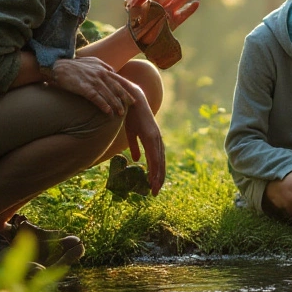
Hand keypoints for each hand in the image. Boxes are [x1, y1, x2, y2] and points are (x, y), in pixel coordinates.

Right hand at [48, 57, 132, 116]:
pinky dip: (103, 105)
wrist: (57, 66)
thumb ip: (103, 66)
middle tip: (131, 106)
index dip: (127, 89)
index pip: (118, 80)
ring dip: (115, 104)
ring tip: (121, 112)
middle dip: (125, 98)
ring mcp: (92, 81)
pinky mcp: (84, 87)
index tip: (133, 96)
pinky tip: (108, 111)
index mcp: (103, 69)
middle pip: (116, 88)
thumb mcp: (91, 61)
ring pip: (108, 94)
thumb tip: (113, 71)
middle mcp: (100, 74)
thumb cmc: (74, 65)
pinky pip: (96, 98)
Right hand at [117, 77, 164, 195]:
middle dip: (158, 178)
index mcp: (153, 140)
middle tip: (155, 193)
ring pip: (159, 161)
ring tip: (154, 188)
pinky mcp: (151, 135)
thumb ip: (134, 147)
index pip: (157, 160)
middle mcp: (157, 140)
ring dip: (157, 175)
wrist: (132, 98)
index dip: (156, 173)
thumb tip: (136, 160)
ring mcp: (155, 137)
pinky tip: (152, 175)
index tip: (153, 186)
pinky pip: (153, 153)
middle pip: (161, 163)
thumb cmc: (131, 115)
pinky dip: (154, 165)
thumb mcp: (132, 134)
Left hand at [126, 0, 200, 31]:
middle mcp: (163, 6)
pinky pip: (183, 15)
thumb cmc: (134, 21)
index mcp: (155, 1)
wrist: (136, 36)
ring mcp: (169, 15)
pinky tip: (196, 3)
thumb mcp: (132, 6)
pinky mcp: (173, 24)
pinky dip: (190, 10)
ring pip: (180, 3)